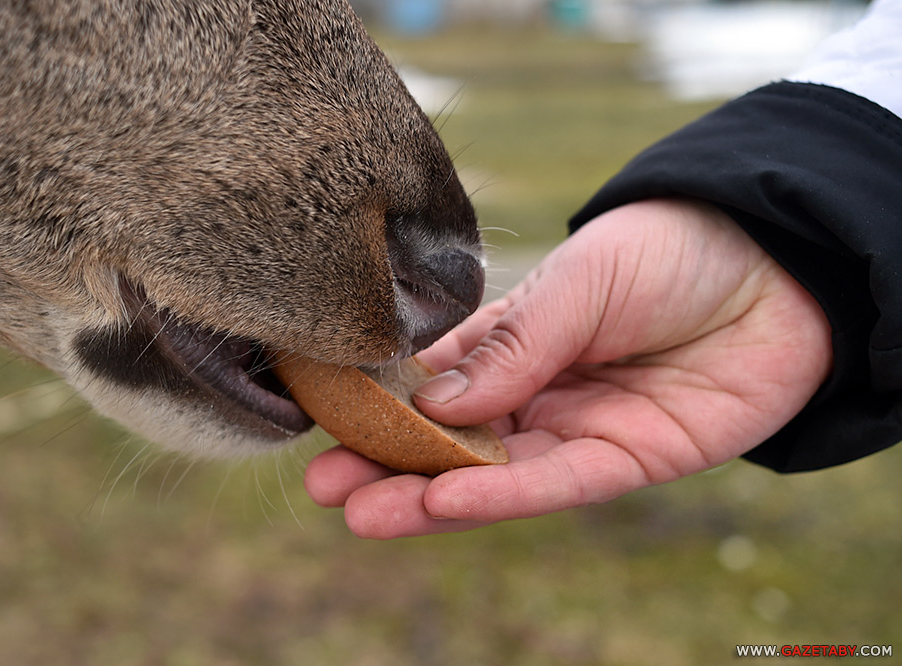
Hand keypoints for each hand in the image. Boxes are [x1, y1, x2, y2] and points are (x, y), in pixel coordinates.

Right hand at [305, 198, 832, 538]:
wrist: (776, 266)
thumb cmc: (669, 251)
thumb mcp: (579, 281)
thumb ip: (511, 344)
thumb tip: (432, 403)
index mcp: (515, 339)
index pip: (434, 377)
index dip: (381, 401)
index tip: (326, 417)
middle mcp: (537, 391)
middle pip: (452, 438)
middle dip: (389, 462)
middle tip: (326, 487)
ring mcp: (578, 428)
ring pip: (492, 471)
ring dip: (428, 494)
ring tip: (361, 512)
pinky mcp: (627, 462)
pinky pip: (557, 485)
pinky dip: (501, 497)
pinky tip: (444, 503)